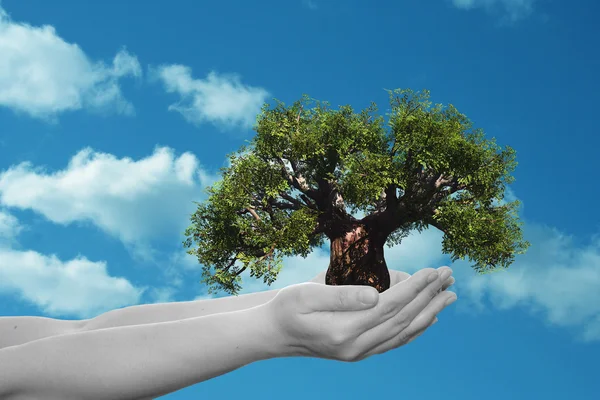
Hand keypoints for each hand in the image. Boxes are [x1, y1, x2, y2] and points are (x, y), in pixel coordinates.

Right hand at [266, 267, 456, 361]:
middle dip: (429, 296)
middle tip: (449, 276)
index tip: (433, 270)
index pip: (390, 306)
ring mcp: (359, 353)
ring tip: (449, 295)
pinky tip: (428, 319)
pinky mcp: (359, 352)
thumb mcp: (306, 294)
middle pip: (403, 320)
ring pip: (403, 332)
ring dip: (429, 312)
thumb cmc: (287, 308)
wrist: (274, 334)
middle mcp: (356, 347)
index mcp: (344, 331)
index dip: (415, 288)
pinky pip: (395, 341)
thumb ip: (341, 295)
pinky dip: (415, 329)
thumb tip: (377, 294)